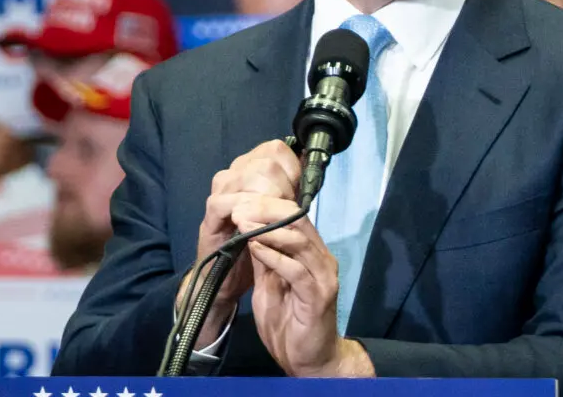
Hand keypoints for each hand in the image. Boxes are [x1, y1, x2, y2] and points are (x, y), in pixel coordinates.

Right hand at [181, 140, 300, 346]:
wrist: (227, 278)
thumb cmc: (256, 244)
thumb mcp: (279, 214)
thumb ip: (291, 191)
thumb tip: (310, 168)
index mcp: (250, 167)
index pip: (276, 149)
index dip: (293, 169)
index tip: (298, 193)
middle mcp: (233, 172)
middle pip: (267, 162)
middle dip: (285, 188)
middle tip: (288, 212)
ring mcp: (221, 190)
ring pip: (252, 178)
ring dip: (272, 202)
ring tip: (276, 223)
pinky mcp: (212, 211)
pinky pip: (233, 202)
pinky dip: (250, 214)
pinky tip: (257, 228)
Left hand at [236, 196, 372, 376]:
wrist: (309, 361)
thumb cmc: (290, 324)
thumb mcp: (269, 286)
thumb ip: (265, 260)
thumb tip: (249, 231)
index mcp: (312, 254)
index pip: (294, 217)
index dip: (267, 206)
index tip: (240, 201)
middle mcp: (322, 260)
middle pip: (298, 221)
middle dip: (266, 210)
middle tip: (240, 207)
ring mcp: (323, 277)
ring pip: (299, 241)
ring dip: (268, 230)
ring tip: (243, 222)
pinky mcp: (318, 296)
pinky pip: (296, 270)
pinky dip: (274, 256)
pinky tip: (255, 248)